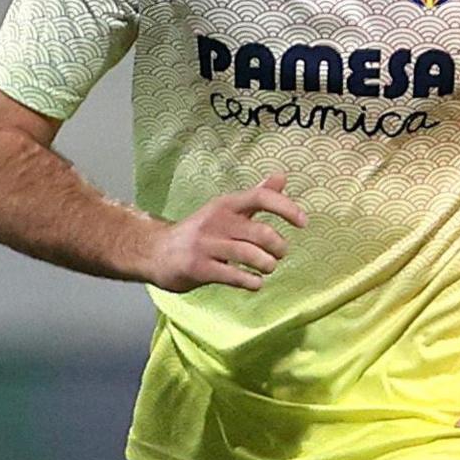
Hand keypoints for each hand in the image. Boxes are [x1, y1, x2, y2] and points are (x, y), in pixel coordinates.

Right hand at [144, 173, 306, 292]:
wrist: (156, 252)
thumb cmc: (199, 232)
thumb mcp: (225, 209)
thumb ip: (256, 195)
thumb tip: (282, 176)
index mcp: (226, 205)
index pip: (261, 197)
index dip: (286, 208)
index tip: (303, 223)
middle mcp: (217, 221)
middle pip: (260, 232)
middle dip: (278, 247)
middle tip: (279, 254)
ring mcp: (206, 245)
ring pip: (250, 255)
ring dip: (267, 265)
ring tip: (267, 268)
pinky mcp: (198, 268)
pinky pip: (233, 275)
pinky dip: (251, 282)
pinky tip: (255, 283)